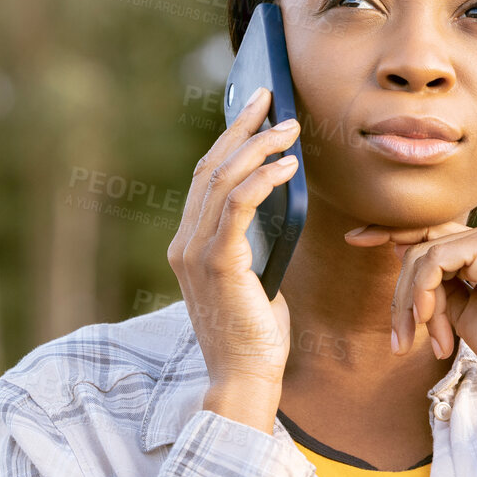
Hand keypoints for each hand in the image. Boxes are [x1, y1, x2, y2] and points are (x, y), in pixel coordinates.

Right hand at [166, 85, 301, 429]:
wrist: (245, 380)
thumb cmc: (256, 337)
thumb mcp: (256, 280)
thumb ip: (257, 246)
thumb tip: (280, 211)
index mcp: (190, 245)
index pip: (206, 178)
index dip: (230, 140)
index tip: (255, 111)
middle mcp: (185, 243)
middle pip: (210, 168)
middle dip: (241, 127)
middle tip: (269, 96)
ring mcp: (196, 252)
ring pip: (223, 180)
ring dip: (259, 147)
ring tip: (291, 128)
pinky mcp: (218, 264)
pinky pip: (237, 206)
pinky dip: (263, 179)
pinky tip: (288, 166)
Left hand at [343, 217, 476, 391]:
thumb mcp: (462, 310)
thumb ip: (437, 283)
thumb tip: (400, 254)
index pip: (430, 232)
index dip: (388, 233)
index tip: (353, 239)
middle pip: (420, 247)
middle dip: (400, 296)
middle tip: (399, 341)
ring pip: (422, 256)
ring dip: (413, 306)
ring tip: (426, 343)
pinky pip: (433, 262)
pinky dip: (425, 297)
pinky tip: (435, 327)